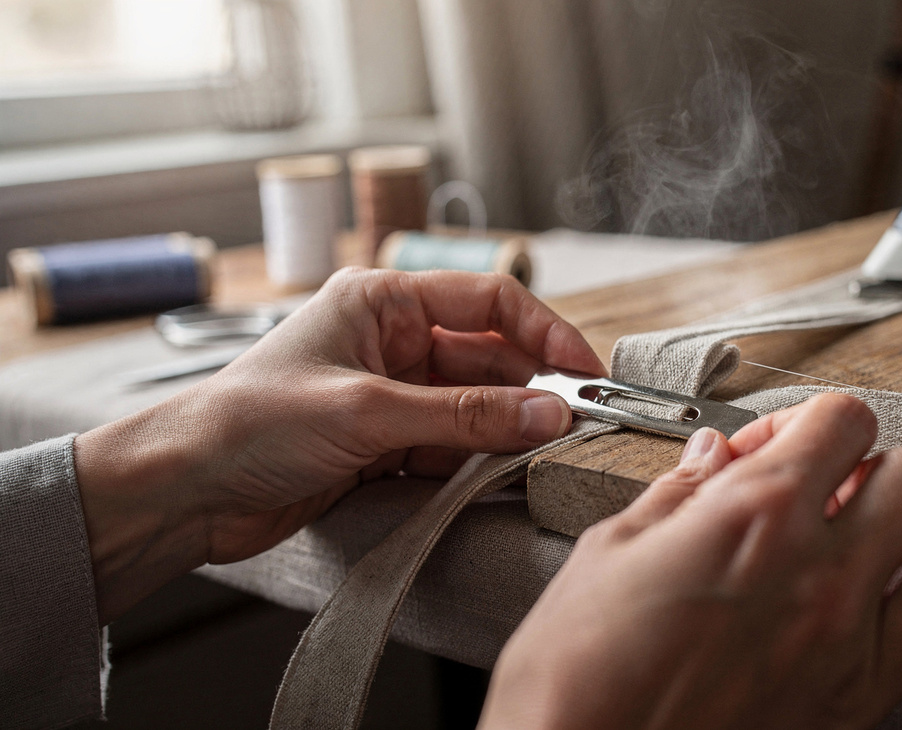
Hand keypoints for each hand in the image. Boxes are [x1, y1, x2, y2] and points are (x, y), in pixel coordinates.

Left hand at [74, 268, 604, 622]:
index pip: (487, 301)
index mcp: (382, 300)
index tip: (585, 370)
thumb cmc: (250, 424)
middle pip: (488, 357)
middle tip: (573, 425)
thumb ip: (464, 415)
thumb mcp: (368, 413)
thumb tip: (547, 414)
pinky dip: (476, 461)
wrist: (183, 491)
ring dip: (505, 430)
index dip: (544, 332)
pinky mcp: (384, 442)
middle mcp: (392, 340)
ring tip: (539, 455)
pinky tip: (499, 476)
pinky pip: (451, 445)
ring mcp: (390, 392)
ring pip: (474, 405)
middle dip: (530, 390)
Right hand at [481, 393, 901, 729]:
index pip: (839, 419)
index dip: (802, 421)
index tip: (767, 450)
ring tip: (883, 529)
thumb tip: (710, 457)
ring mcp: (852, 638)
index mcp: (752, 514)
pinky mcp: (861, 699)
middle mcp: (819, 569)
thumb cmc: (575, 680)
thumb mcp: (606, 555)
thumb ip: (676, 494)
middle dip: (871, 464)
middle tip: (823, 487)